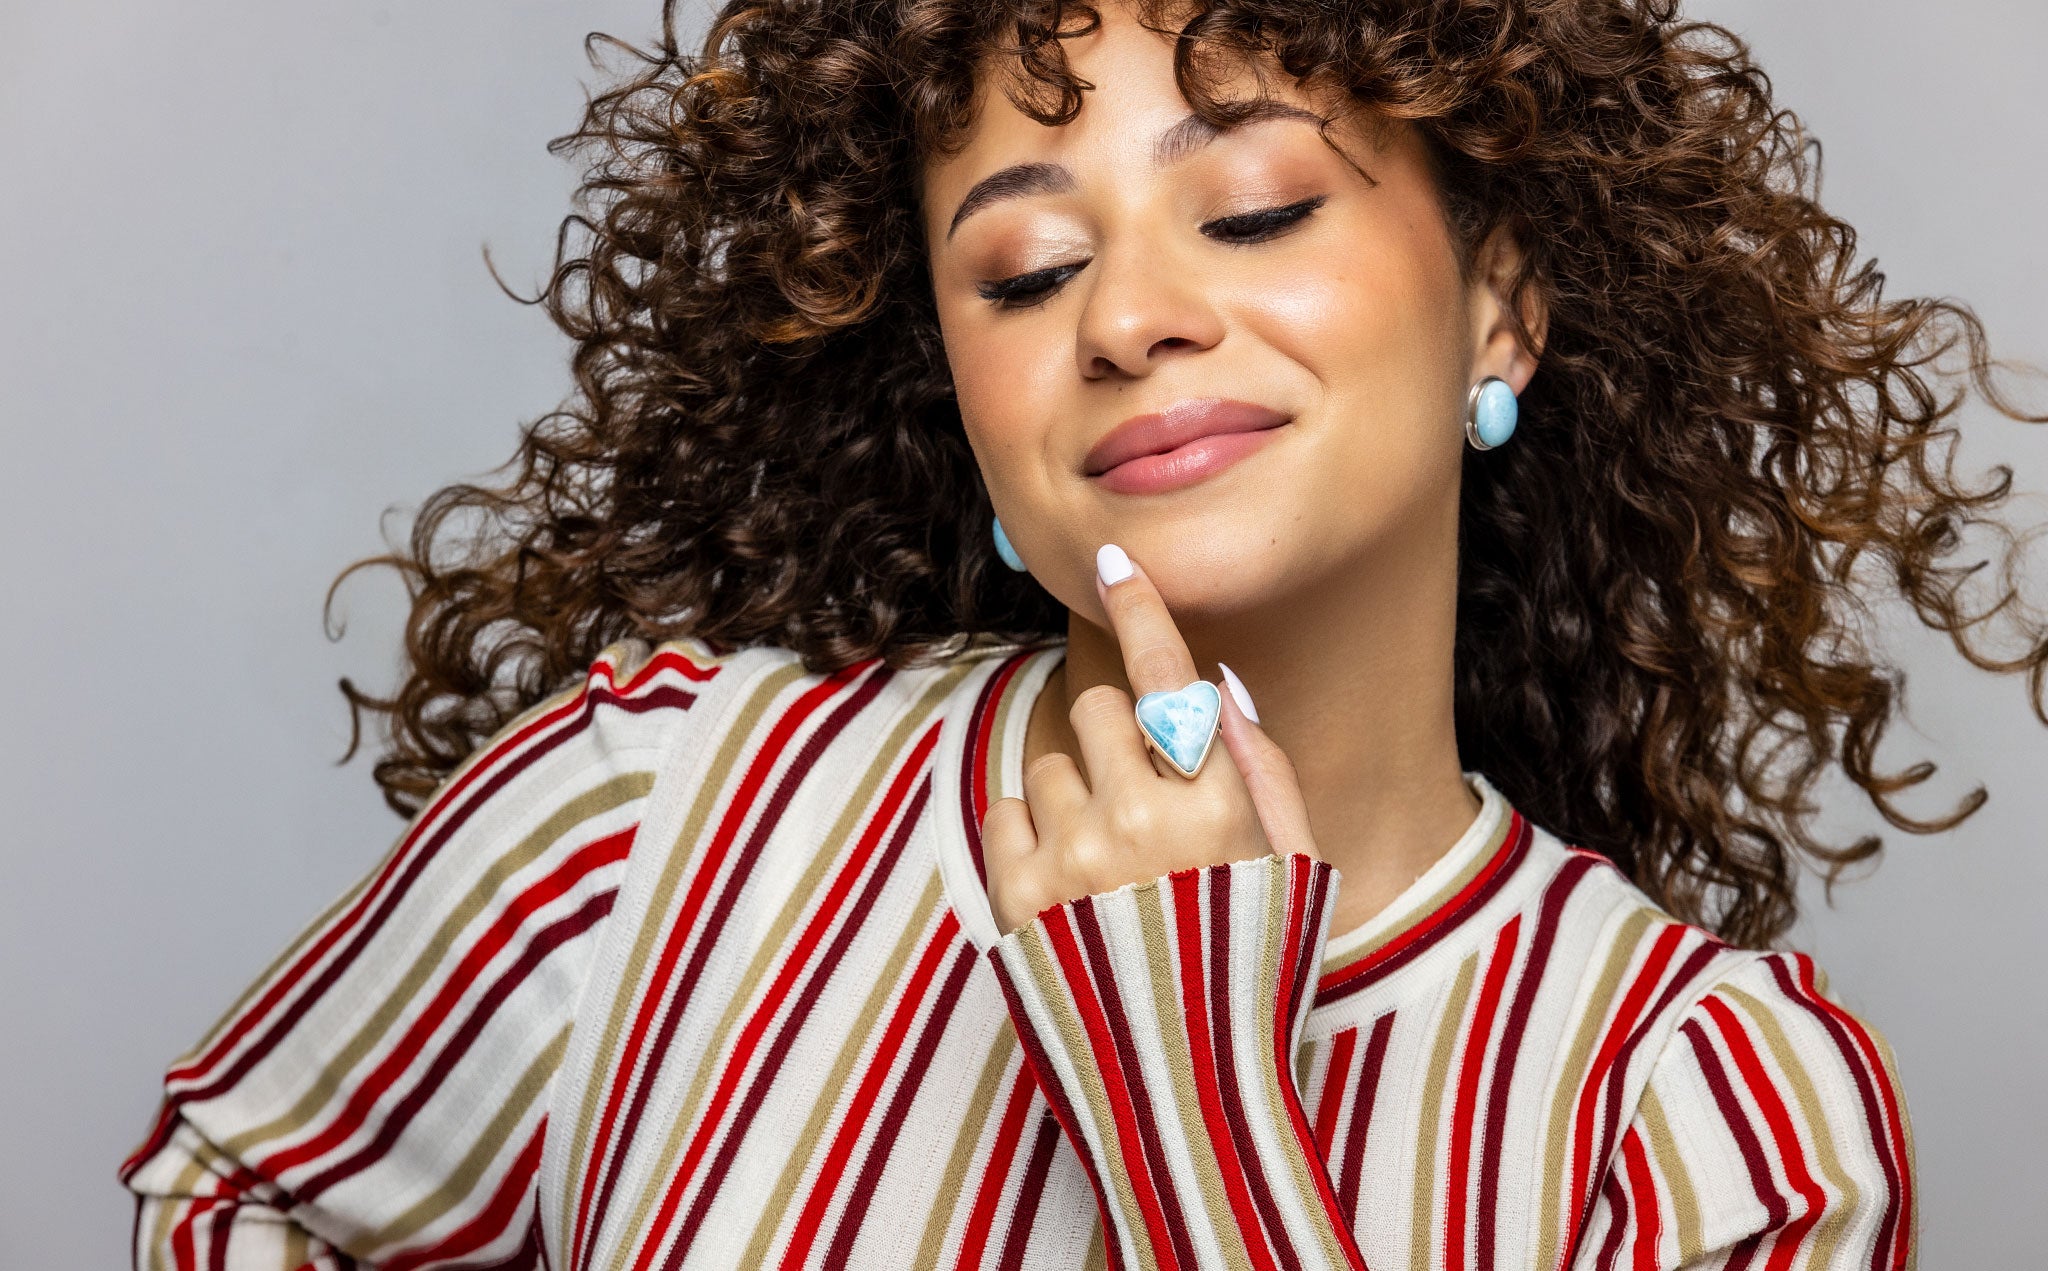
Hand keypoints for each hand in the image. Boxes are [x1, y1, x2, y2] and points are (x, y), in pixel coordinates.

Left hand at [982, 543, 1321, 935]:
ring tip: (1108, 863)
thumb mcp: (1297, 871)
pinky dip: (1031, 831)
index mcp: (1219, 809)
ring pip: (1051, 760)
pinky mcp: (1016, 898)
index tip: (1113, 562)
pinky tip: (1069, 883)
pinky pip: (1005, 811)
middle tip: (1142, 798)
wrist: (1182, 1088)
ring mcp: (1072, 859)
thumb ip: (1265, 770)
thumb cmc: (1250, 972)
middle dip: (1121, 738)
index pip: (1172, 679)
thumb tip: (1217, 682)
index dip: (1141, 609)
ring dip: (1076, 790)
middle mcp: (1141, 820)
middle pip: (1103, 709)